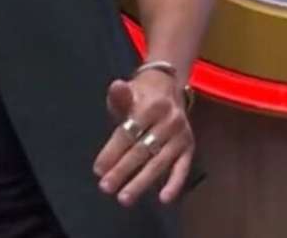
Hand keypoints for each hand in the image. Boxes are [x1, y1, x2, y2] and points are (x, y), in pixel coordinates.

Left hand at [93, 70, 193, 205]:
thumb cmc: (142, 96)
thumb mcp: (129, 91)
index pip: (130, 132)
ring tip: (124, 198)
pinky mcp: (189, 147)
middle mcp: (170, 120)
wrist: (169, 88)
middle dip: (122, 170)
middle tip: (105, 188)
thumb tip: (115, 87)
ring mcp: (181, 135)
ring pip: (159, 162)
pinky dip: (175, 184)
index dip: (112, 151)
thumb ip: (120, 95)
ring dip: (141, 182)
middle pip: (143, 150)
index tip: (98, 170)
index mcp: (153, 105)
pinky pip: (182, 168)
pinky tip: (164, 199)